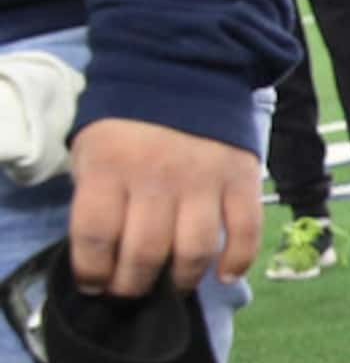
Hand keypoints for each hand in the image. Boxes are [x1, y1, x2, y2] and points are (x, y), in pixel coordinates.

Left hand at [66, 120, 262, 296]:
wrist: (183, 71)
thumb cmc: (128, 124)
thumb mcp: (92, 150)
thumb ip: (96, 196)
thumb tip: (104, 251)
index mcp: (109, 166)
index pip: (95, 236)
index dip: (93, 271)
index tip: (96, 285)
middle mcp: (156, 177)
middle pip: (144, 252)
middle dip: (134, 284)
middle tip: (133, 291)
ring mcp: (203, 180)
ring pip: (194, 250)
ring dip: (181, 279)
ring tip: (173, 285)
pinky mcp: (241, 180)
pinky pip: (244, 232)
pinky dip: (237, 261)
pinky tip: (225, 275)